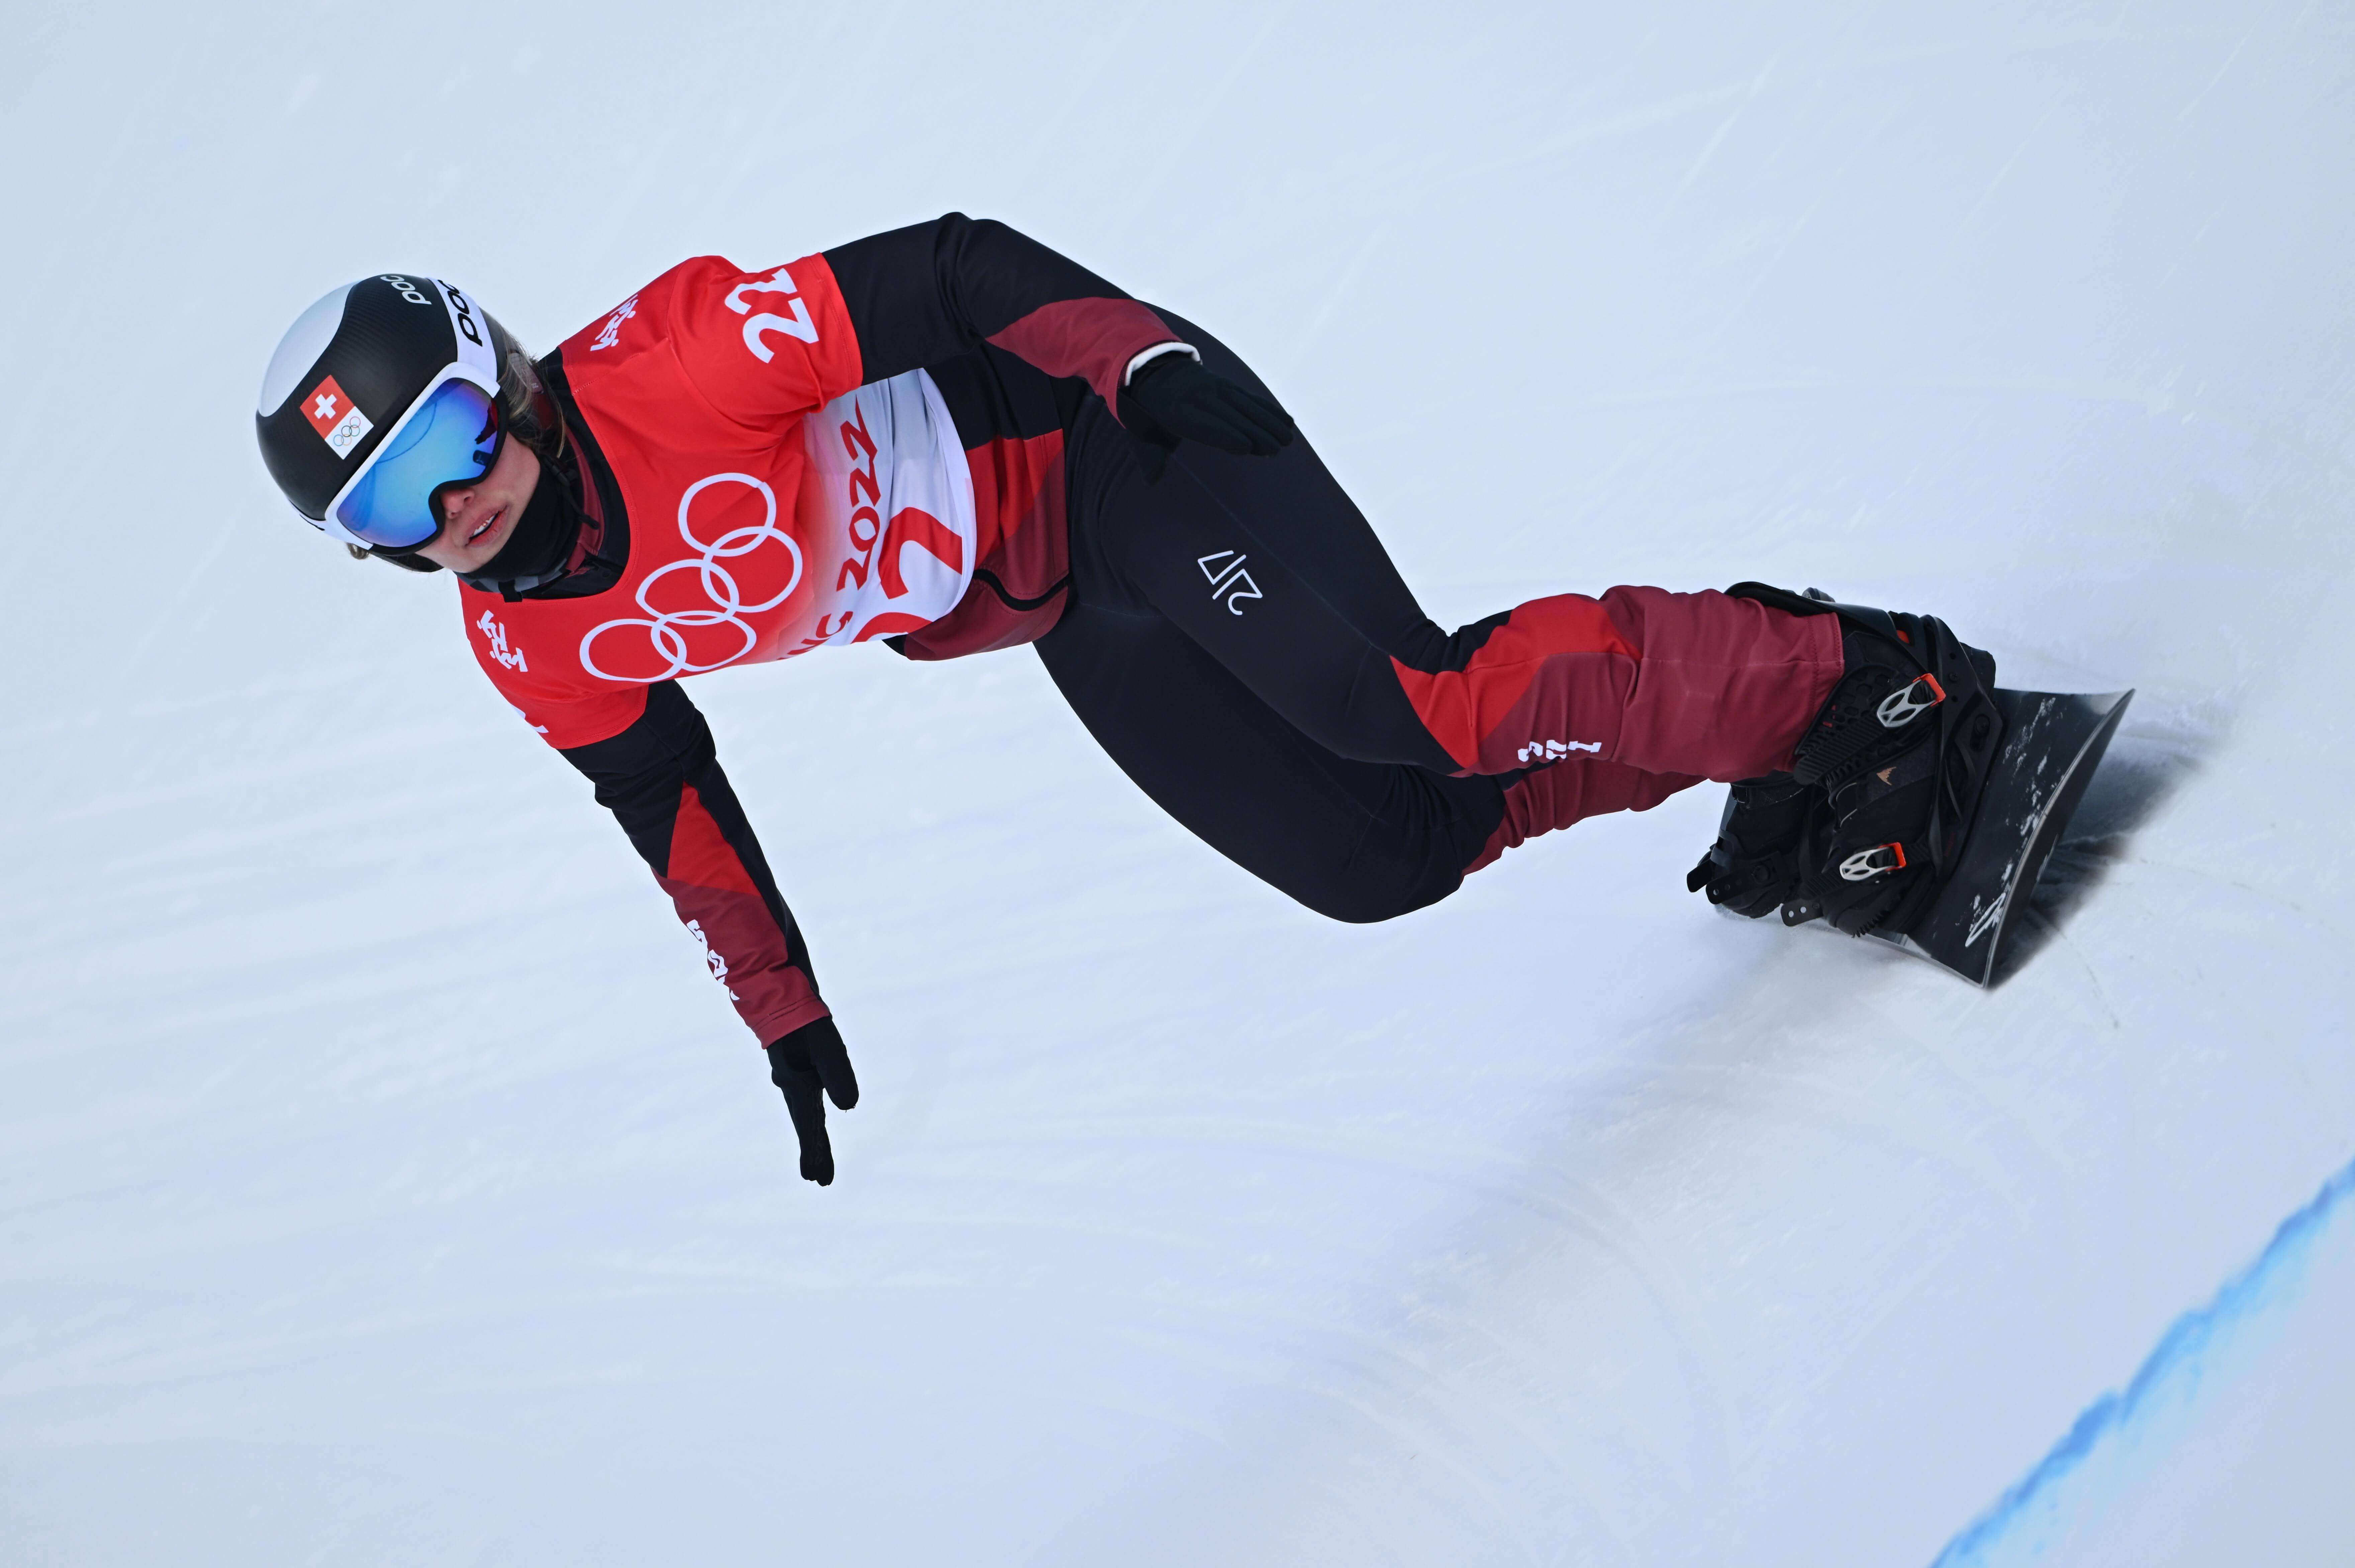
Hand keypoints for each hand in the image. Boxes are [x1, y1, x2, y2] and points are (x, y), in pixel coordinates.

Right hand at [767, 1017, 858, 1185]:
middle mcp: (793, 1086)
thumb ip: (838, 1074)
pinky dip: (811, 1117)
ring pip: (805, 1114)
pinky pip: (807, 1099)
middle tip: (819, 1180)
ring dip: (813, 1138)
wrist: (783, 994)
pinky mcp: (802, 1069)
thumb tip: (850, 1107)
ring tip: (818, 1162)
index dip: (814, 1152)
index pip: (808, 1125)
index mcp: (797, 1085)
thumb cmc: (804, 1019)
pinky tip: (815, 1123)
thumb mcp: (826, 1045)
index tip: (815, 1178)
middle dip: (814, 1153)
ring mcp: (796, 1078)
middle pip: (806, 1125)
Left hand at [1119, 352, 1296, 476]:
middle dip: (1254, 431)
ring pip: (1246, 405)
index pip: (1204, 423)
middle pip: (1231, 415)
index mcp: (1177, 410)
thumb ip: (1149, 456)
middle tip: (1275, 449)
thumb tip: (1150, 480)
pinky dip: (1270, 409)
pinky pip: (1251, 398)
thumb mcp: (1142, 432)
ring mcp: (1216, 389)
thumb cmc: (1151, 413)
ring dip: (1269, 422)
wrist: (1156, 373)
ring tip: (1288, 439)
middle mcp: (1199, 397)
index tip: (1245, 446)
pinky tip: (1287, 421)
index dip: (1224, 434)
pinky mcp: (1228, 387)